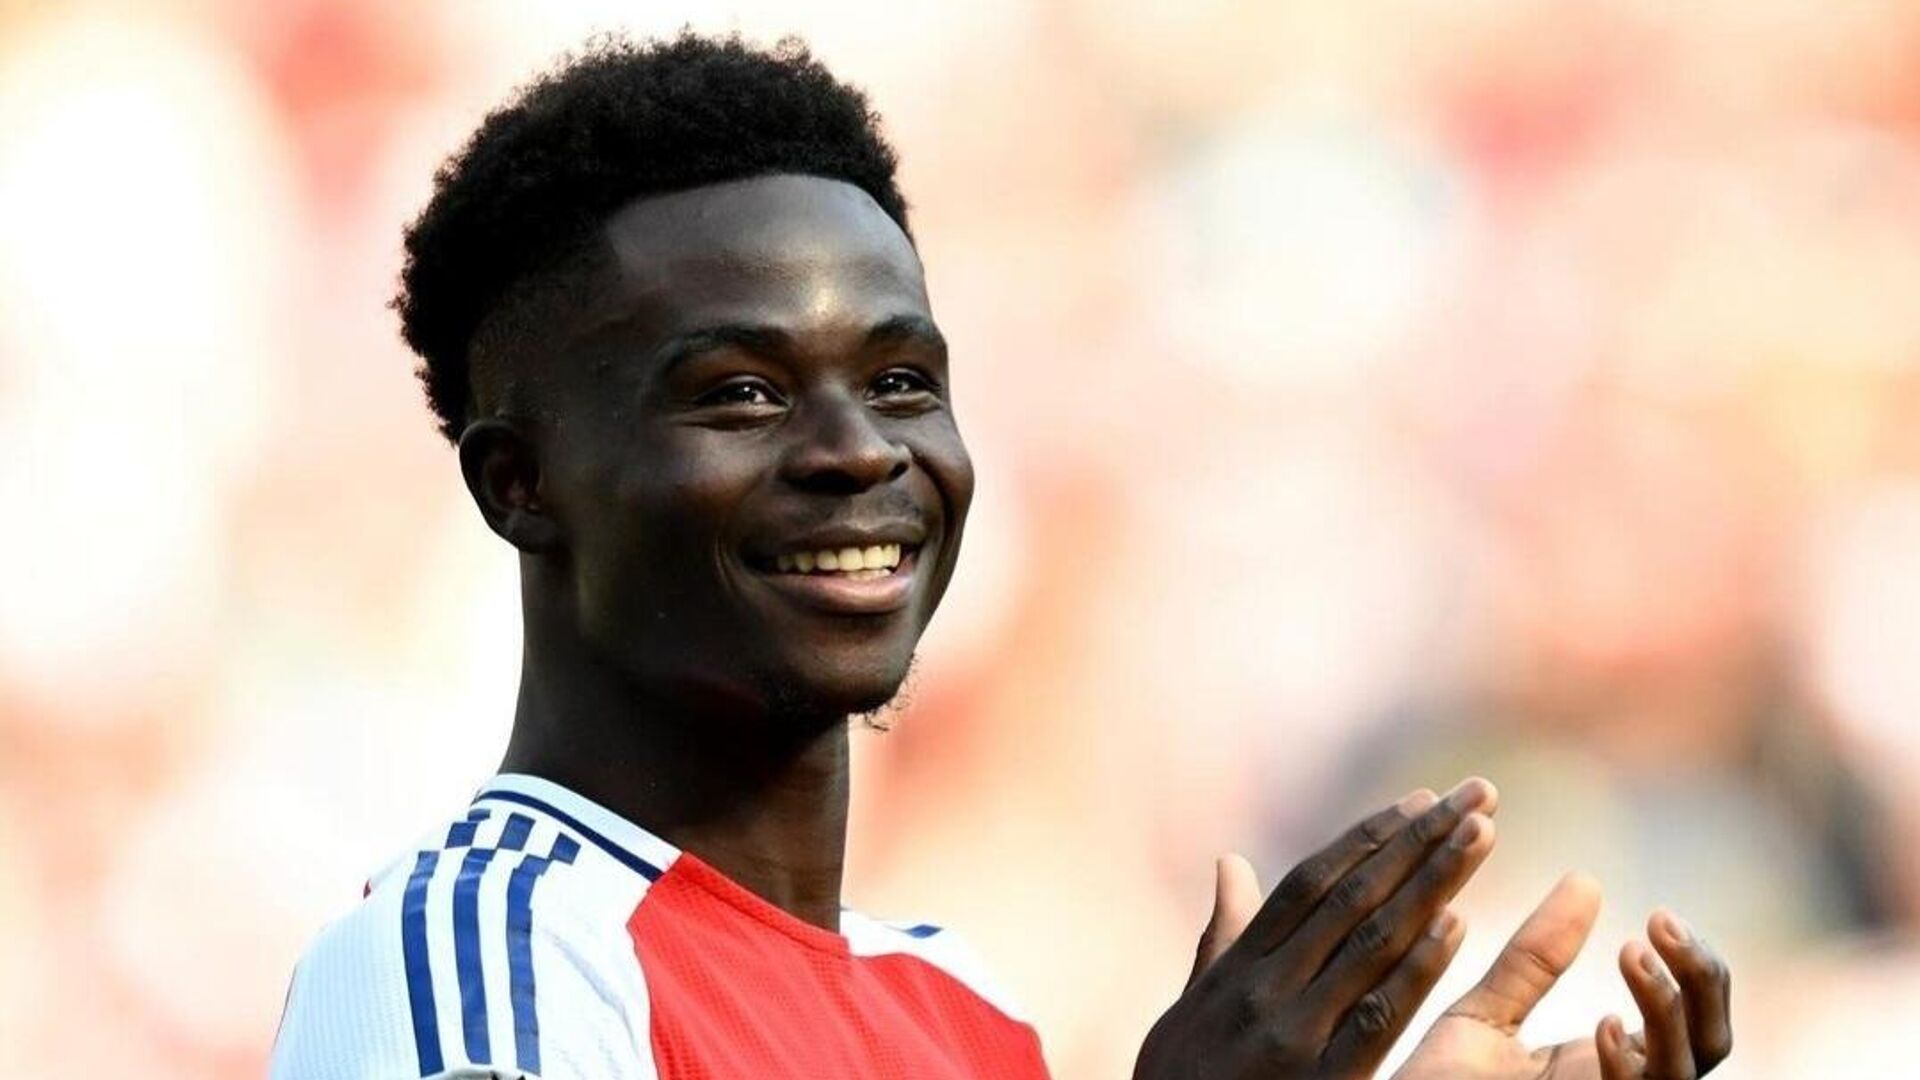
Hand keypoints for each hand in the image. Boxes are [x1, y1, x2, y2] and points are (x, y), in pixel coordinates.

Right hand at [1134, 779, 1499, 1079]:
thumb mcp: (1190, 1007)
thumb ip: (1220, 937)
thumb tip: (1229, 863)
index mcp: (1238, 967)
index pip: (1311, 883)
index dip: (1369, 838)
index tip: (1421, 800)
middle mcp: (1266, 987)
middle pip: (1353, 896)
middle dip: (1419, 841)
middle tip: (1475, 794)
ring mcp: (1293, 1033)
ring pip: (1371, 941)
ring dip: (1432, 881)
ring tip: (1482, 835)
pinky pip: (1376, 1017)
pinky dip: (1416, 969)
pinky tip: (1456, 926)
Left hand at [1393, 874, 1733, 1079]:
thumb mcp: (1488, 1013)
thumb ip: (1536, 958)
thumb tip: (1586, 881)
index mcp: (1612, 1063)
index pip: (1693, 1017)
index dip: (1695, 966)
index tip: (1660, 915)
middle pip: (1713, 1044)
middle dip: (1701, 981)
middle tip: (1661, 922)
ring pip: (1683, 1075)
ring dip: (1666, 1011)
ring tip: (1632, 952)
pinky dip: (1628, 1068)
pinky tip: (1605, 1025)